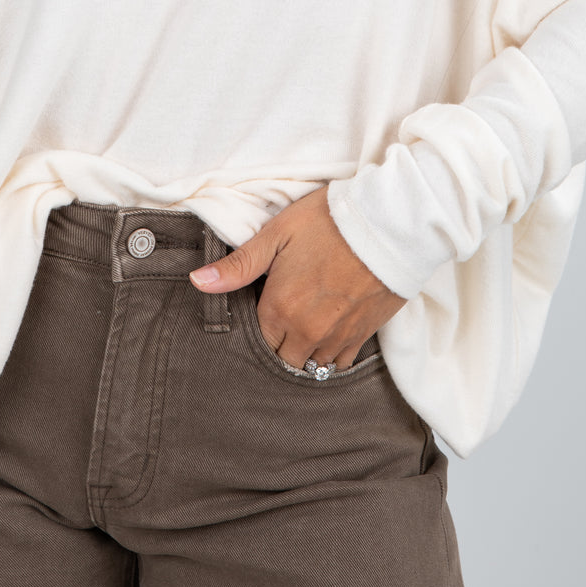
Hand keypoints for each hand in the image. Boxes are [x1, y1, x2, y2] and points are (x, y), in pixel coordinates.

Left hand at [188, 185, 406, 370]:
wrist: (388, 222)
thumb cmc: (327, 222)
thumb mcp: (276, 234)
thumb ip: (238, 265)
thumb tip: (198, 282)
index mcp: (280, 308)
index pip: (257, 342)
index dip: (256, 328)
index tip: (261, 310)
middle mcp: (308, 332)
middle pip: (282, 359)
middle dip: (278, 344)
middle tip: (281, 318)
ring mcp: (338, 337)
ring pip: (311, 364)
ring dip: (303, 351)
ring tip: (303, 325)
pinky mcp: (363, 335)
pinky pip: (339, 363)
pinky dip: (330, 353)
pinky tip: (328, 331)